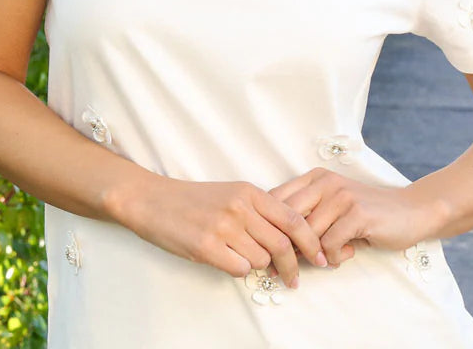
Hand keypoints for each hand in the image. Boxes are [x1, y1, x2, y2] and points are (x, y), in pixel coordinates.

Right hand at [118, 176, 329, 289]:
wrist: (153, 200)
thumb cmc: (193, 200)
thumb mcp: (231, 194)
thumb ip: (258, 212)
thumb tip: (287, 240)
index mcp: (249, 192)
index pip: (293, 219)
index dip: (311, 242)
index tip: (320, 258)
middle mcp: (240, 207)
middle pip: (282, 244)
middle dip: (294, 267)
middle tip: (294, 281)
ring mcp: (223, 227)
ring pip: (260, 260)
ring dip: (257, 266)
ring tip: (240, 257)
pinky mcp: (207, 247)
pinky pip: (238, 269)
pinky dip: (237, 270)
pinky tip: (224, 259)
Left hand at [268, 168, 431, 267]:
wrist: (410, 211)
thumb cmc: (366, 215)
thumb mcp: (332, 208)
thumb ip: (308, 219)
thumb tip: (275, 247)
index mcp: (314, 177)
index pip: (276, 198)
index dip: (270, 227)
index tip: (271, 251)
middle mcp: (325, 181)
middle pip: (288, 217)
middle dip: (286, 246)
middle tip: (290, 267)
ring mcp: (341, 196)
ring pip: (308, 233)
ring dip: (315, 254)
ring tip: (329, 257)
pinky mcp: (357, 213)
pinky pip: (330, 244)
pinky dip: (333, 257)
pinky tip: (347, 254)